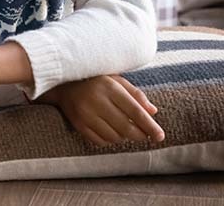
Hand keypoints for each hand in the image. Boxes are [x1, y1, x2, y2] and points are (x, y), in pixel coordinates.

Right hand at [41, 75, 164, 145]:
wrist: (63, 84)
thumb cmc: (96, 81)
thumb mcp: (117, 80)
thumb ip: (136, 95)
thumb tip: (153, 112)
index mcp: (110, 87)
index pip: (135, 111)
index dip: (150, 126)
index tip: (160, 136)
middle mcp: (97, 101)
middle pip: (126, 128)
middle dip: (140, 135)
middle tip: (145, 135)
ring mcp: (86, 114)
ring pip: (114, 137)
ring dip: (124, 137)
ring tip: (125, 129)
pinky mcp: (78, 125)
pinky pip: (100, 141)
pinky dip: (110, 140)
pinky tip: (111, 132)